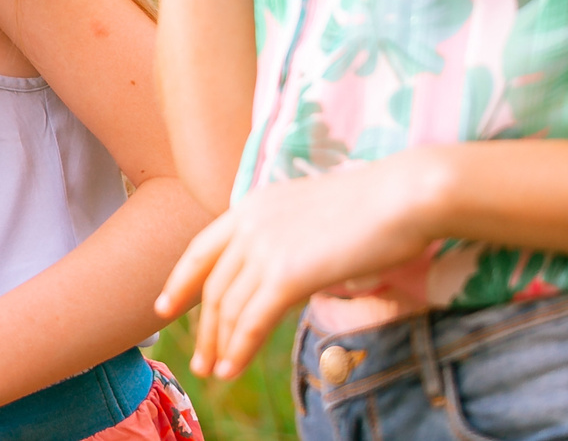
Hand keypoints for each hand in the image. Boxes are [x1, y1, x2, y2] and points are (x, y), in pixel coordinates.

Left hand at [154, 152, 445, 377]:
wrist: (403, 196)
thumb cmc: (375, 206)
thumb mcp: (314, 216)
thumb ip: (289, 239)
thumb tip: (288, 271)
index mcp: (252, 205)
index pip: (201, 248)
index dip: (180, 280)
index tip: (165, 305)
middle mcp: (248, 224)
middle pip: (211, 284)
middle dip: (201, 326)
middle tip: (197, 358)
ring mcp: (264, 248)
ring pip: (227, 306)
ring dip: (219, 344)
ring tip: (213, 371)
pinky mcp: (286, 273)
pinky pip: (251, 320)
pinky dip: (238, 349)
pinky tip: (231, 369)